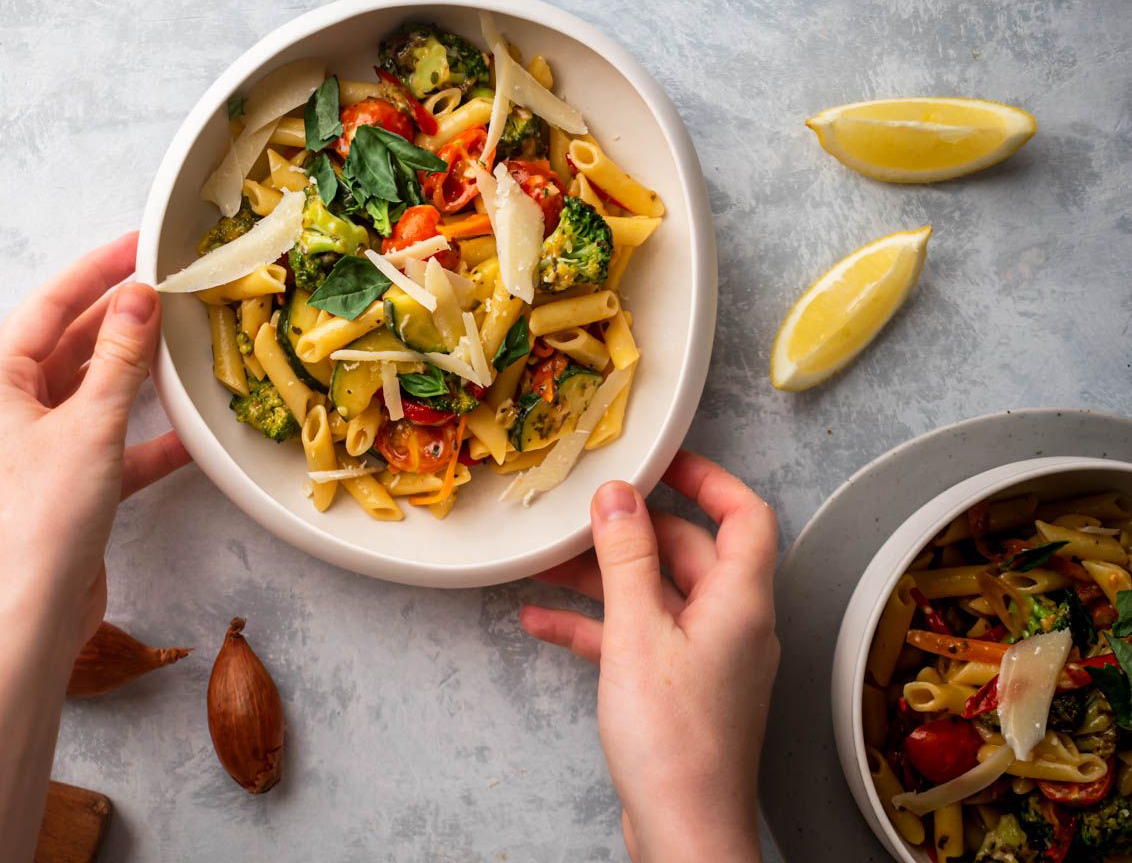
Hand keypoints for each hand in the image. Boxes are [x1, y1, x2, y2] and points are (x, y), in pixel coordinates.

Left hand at [0, 232, 188, 645]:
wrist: (31, 615)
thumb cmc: (45, 516)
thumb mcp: (91, 424)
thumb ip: (120, 357)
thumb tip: (139, 296)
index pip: (47, 307)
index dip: (94, 271)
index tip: (138, 244)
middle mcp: (7, 413)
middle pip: (68, 347)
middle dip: (117, 319)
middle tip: (168, 286)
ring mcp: (35, 454)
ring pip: (91, 396)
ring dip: (134, 375)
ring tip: (181, 343)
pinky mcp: (64, 491)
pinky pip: (109, 448)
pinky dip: (146, 440)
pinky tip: (190, 435)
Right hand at [520, 451, 779, 861]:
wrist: (684, 832)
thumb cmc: (674, 741)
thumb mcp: (637, 633)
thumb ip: (626, 558)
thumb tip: (617, 495)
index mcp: (740, 601)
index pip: (744, 515)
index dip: (708, 479)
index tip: (663, 460)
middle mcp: (733, 625)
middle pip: (689, 553)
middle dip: (632, 531)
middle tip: (585, 512)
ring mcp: (707, 660)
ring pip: (655, 596)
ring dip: (602, 579)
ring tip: (546, 565)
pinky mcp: (679, 692)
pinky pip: (638, 639)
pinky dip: (596, 627)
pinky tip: (542, 623)